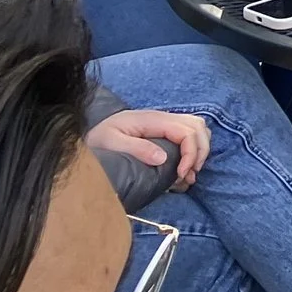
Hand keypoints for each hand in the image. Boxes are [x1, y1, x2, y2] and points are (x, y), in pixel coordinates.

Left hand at [87, 109, 208, 188]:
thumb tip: (163, 158)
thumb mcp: (111, 142)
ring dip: (200, 150)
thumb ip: (136, 148)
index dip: (190, 153)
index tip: (181, 174)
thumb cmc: (98, 136)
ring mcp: (166, 123)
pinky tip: (184, 167)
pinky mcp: (164, 130)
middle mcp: (164, 118)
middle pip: (198, 127)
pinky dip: (194, 149)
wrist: (91, 129)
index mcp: (153, 120)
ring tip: (189, 172)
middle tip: (188, 174)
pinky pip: (190, 134)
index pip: (186, 131)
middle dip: (200, 152)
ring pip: (198, 128)